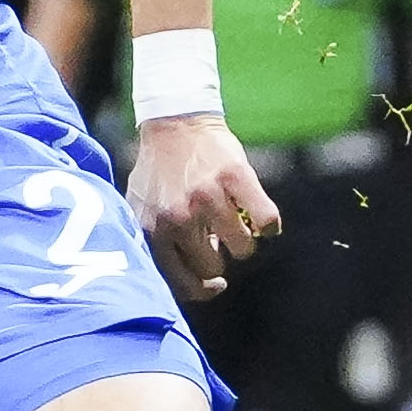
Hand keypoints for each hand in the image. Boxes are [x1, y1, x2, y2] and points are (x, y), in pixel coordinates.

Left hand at [129, 114, 279, 301]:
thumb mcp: (141, 208)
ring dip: (245, 241)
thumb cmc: (158, 169)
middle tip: (220, 240)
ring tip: (239, 225)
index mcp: (153, 229)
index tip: (216, 282)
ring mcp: (207, 198)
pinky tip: (263, 220)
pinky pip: (267, 220)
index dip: (202, 289)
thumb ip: (155, 242)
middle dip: (221, 258)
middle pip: (213, 266)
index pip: (180, 281)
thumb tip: (181, 278)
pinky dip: (270, 225)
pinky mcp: (236, 178)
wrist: (175, 122)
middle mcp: (178, 218)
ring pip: (243, 247)